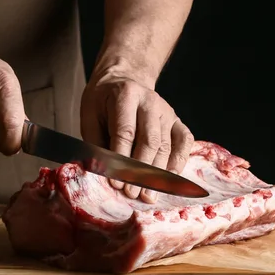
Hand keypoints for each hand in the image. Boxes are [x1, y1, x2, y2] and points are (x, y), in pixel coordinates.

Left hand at [80, 70, 193, 202]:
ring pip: (166, 145)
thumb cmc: (103, 101)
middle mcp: (150, 102)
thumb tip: (102, 172)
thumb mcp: (90, 115)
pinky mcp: (177, 120)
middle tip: (132, 193)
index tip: (116, 182)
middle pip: (150, 141)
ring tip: (147, 195)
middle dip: (141, 172)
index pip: (125, 132)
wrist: (124, 79)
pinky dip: (179, 162)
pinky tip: (170, 180)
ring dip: (158, 174)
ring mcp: (167, 111)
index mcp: (125, 95)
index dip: (121, 160)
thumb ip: (95, 142)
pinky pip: (184, 142)